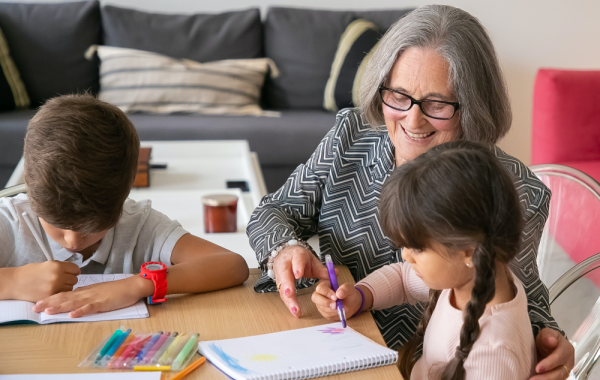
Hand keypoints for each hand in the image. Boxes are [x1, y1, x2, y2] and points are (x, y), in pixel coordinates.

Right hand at [13, 261, 79, 301]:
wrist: (15, 282)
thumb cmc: (30, 272)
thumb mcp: (48, 264)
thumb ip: (62, 266)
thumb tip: (75, 270)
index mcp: (57, 266)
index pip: (76, 269)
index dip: (73, 271)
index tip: (70, 273)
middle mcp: (58, 276)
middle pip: (75, 279)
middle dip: (69, 279)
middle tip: (61, 280)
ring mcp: (54, 287)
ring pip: (70, 288)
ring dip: (66, 287)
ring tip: (56, 285)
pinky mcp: (50, 296)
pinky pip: (63, 295)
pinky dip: (60, 293)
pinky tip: (53, 291)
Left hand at [32, 275, 153, 317]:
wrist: (132, 286)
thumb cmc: (117, 290)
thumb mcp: (99, 292)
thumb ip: (87, 296)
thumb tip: (74, 300)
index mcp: (85, 291)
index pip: (65, 294)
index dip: (51, 298)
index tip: (38, 303)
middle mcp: (87, 293)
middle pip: (65, 297)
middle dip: (49, 302)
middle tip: (35, 307)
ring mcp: (95, 297)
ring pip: (74, 302)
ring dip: (60, 306)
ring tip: (48, 311)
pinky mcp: (104, 302)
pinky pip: (90, 307)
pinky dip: (81, 311)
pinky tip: (72, 315)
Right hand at [272, 245, 329, 317]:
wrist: (285, 254)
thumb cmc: (301, 258)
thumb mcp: (312, 261)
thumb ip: (322, 269)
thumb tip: (336, 274)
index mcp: (296, 255)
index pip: (296, 260)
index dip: (297, 267)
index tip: (299, 275)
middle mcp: (286, 264)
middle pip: (285, 276)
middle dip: (287, 287)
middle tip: (291, 295)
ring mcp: (280, 274)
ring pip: (282, 288)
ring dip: (288, 300)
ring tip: (295, 310)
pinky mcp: (279, 283)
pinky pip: (283, 294)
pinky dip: (289, 303)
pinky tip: (295, 311)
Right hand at [312, 281, 362, 319]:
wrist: (352, 304)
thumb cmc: (349, 294)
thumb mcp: (350, 289)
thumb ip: (345, 289)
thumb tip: (339, 294)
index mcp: (326, 285)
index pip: (320, 288)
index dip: (326, 293)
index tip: (335, 297)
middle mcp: (321, 294)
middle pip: (315, 298)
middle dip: (325, 302)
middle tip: (335, 305)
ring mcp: (321, 304)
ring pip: (321, 307)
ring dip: (332, 310)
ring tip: (342, 309)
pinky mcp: (324, 312)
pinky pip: (325, 314)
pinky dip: (333, 314)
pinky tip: (339, 312)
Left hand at [530, 328, 574, 379]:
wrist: (549, 344)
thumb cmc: (547, 339)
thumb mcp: (546, 333)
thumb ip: (548, 336)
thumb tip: (552, 341)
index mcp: (566, 349)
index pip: (559, 358)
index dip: (549, 363)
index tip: (538, 368)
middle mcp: (568, 362)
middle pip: (560, 372)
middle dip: (546, 377)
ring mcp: (565, 371)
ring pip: (558, 379)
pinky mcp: (559, 376)